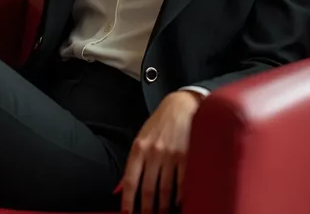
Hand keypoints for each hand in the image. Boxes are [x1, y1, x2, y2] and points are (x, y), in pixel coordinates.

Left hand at [120, 91, 201, 213]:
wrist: (180, 105)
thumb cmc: (159, 124)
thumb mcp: (141, 138)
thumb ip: (134, 162)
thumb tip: (121, 187)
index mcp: (139, 148)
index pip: (130, 180)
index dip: (128, 201)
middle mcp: (154, 152)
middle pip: (148, 189)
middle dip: (147, 209)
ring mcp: (171, 155)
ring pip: (165, 190)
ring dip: (163, 207)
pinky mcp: (187, 157)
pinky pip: (182, 184)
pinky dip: (179, 197)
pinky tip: (177, 204)